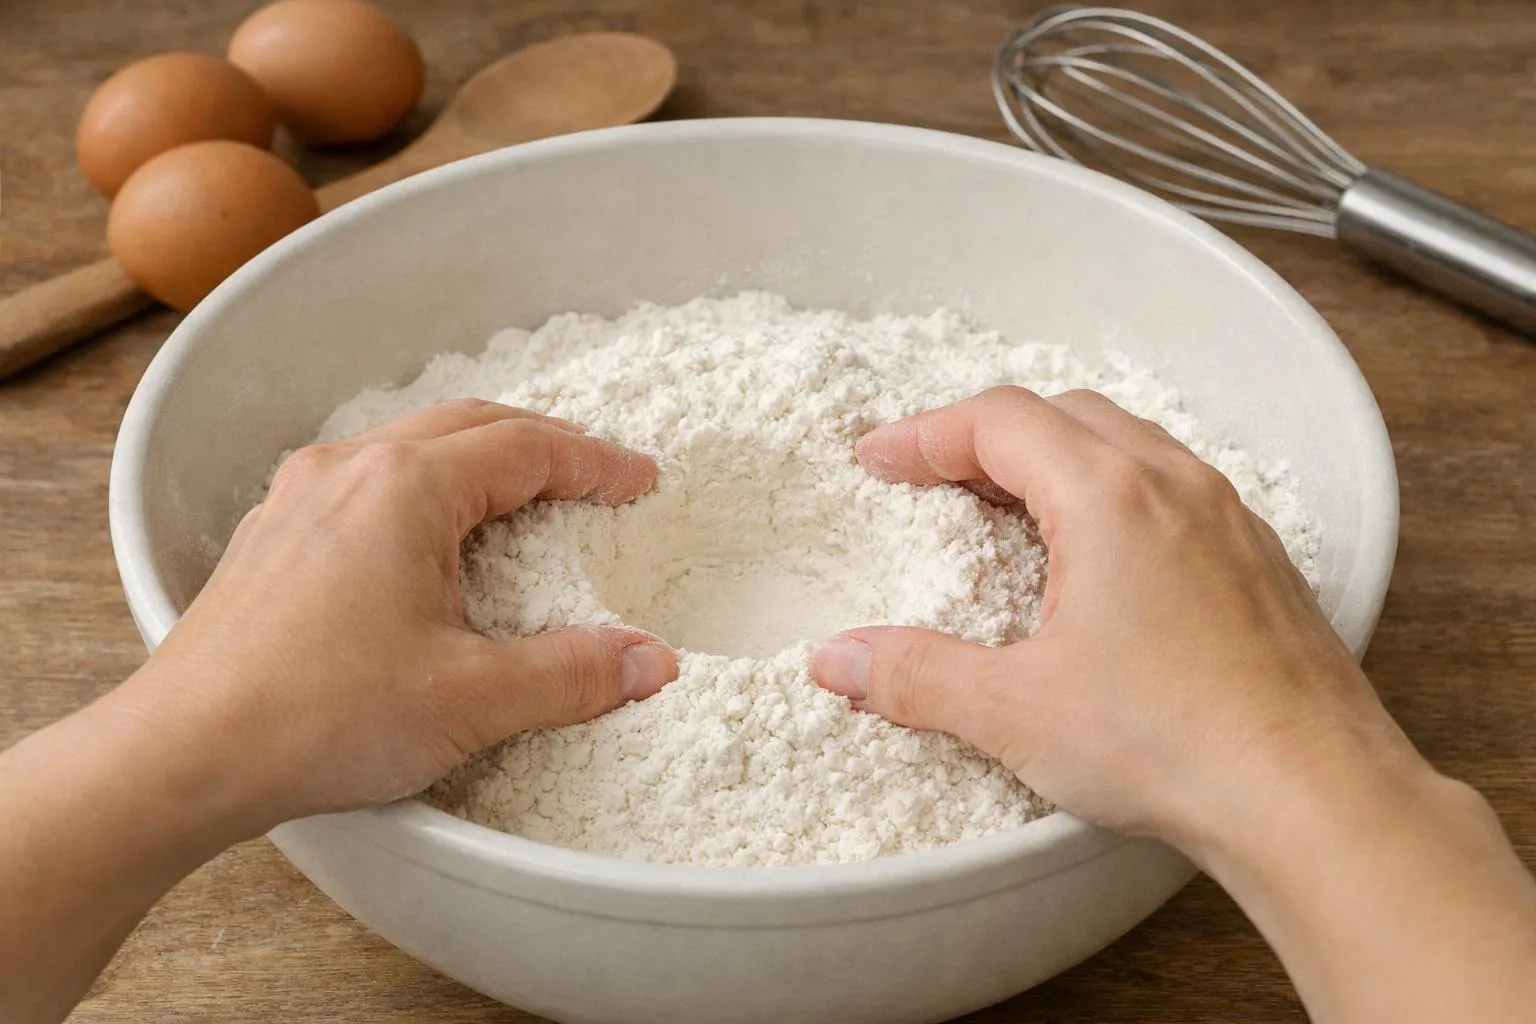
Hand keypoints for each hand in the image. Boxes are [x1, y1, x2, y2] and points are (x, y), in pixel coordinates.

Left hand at [122, 399, 678, 832]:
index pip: (525, 449)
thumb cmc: (316, 717)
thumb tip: (653, 662)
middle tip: (597, 477)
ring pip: (411, 445)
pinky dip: (424, 487)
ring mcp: (299, 496)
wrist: (181, 754)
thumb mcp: (470, 699)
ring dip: (479, 458)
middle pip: (470, 426)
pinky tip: (431, 536)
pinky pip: (365, 479)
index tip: (640, 481)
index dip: (594, 463)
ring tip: (524, 495)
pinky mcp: (273, 534)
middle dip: (544, 445)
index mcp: (405, 488)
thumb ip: (573, 673)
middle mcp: (348, 469)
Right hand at [809, 386, 1413, 849]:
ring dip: (1058, 460)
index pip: (999, 421)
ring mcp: (1231, 520)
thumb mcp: (1016, 711)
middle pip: (1065, 416)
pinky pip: (1177, 493)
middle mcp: (1176, 487)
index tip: (880, 459)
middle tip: (935, 480)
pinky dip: (1117, 497)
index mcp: (1110, 496)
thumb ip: (915, 676)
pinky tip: (1103, 564)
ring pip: (1130, 447)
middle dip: (987, 438)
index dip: (924, 434)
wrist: (1316, 796)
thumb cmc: (1176, 741)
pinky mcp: (1262, 563)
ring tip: (1012, 511)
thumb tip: (838, 660)